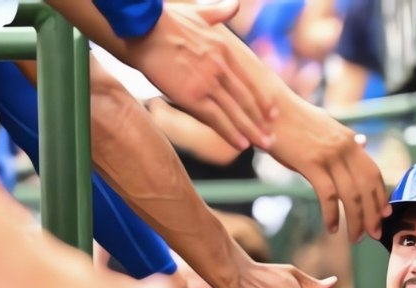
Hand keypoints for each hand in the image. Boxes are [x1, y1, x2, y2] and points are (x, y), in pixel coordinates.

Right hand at [123, 1, 275, 151]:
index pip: (249, 80)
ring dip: (252, 131)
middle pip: (247, 100)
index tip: (272, 112)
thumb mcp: (199, 12)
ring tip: (264, 145)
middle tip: (273, 137)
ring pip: (236, 112)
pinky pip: (217, 119)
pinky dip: (231, 133)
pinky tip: (242, 145)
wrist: (143, 29)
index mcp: (224, 50)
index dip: (262, 99)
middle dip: (261, 121)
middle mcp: (221, 68)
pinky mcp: (193, 96)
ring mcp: (208, 83)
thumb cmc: (164, 20)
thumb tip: (235, 5)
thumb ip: (219, 11)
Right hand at [267, 90, 388, 242]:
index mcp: (350, 141)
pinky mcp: (311, 163)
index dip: (381, 196)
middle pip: (367, 188)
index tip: (384, 215)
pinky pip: (328, 195)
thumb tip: (362, 143)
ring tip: (355, 237)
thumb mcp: (325, 126)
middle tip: (374, 233)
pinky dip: (332, 215)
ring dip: (355, 220)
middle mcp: (345, 147)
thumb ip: (344, 139)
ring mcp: (329, 155)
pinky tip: (332, 227)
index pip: (374, 173)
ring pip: (351, 195)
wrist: (269, 108)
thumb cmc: (294, 120)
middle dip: (373, 214)